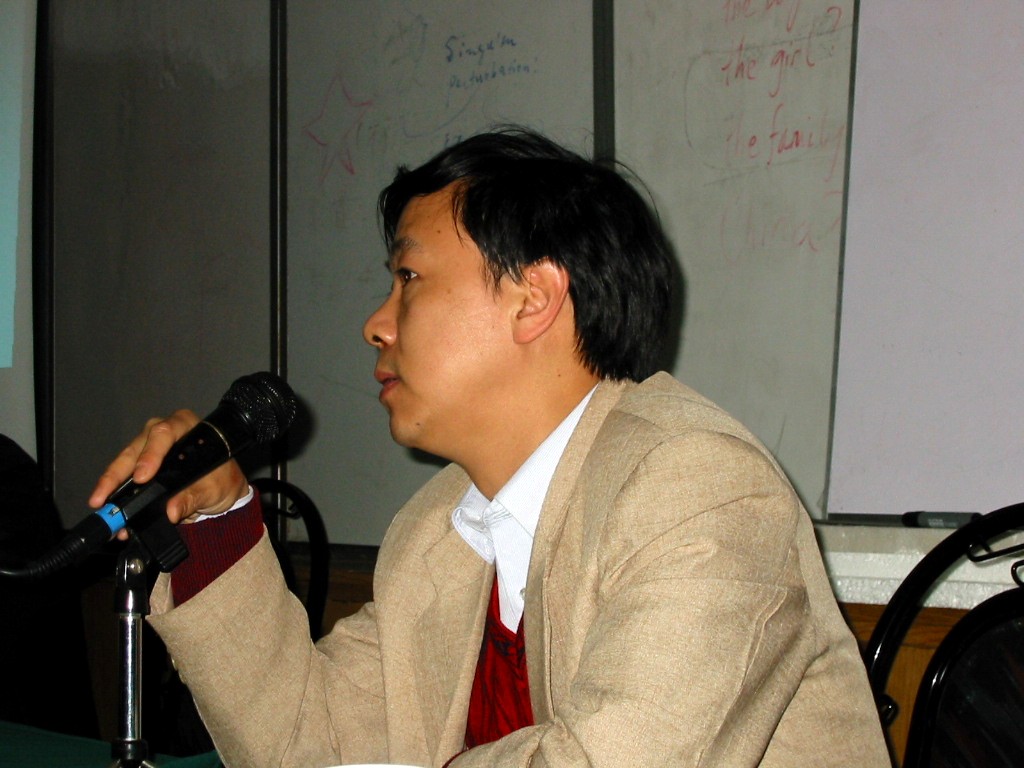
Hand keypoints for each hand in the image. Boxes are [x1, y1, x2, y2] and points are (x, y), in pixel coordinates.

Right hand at [88, 410, 249, 539]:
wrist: (224, 488)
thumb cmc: (222, 479)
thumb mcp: (213, 489)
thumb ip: (193, 498)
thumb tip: (171, 511)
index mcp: (187, 427)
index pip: (165, 433)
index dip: (150, 454)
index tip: (141, 477)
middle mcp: (165, 432)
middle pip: (137, 446)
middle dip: (118, 472)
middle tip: (104, 496)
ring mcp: (151, 446)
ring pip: (125, 459)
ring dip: (111, 483)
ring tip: (100, 503)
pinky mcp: (141, 462)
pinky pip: (124, 473)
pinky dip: (115, 490)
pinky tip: (106, 504)